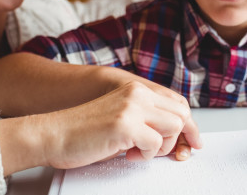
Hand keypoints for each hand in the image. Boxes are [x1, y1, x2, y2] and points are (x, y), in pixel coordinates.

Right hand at [39, 81, 201, 168]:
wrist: (53, 135)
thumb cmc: (83, 133)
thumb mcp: (121, 119)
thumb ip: (145, 119)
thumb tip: (174, 136)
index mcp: (136, 90)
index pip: (177, 103)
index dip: (190, 126)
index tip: (193, 142)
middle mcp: (137, 94)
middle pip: (181, 114)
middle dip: (180, 138)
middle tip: (167, 153)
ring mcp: (132, 107)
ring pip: (173, 127)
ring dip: (160, 147)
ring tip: (137, 151)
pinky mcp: (126, 124)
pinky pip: (155, 144)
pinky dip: (145, 156)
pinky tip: (126, 154)